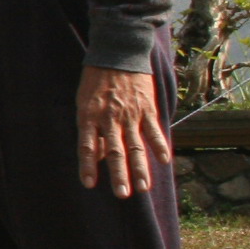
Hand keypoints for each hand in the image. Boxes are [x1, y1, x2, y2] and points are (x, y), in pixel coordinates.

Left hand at [77, 64, 170, 197]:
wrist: (118, 54)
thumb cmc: (96, 82)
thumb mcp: (85, 103)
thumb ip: (93, 130)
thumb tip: (98, 157)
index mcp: (89, 116)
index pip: (87, 146)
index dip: (88, 165)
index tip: (89, 184)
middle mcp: (109, 118)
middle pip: (115, 151)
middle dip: (119, 175)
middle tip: (122, 194)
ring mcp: (130, 114)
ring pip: (136, 146)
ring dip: (140, 168)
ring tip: (143, 187)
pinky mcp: (147, 108)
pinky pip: (154, 130)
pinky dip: (160, 146)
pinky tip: (164, 161)